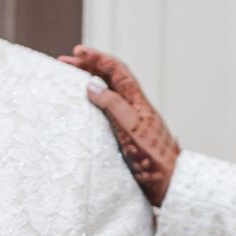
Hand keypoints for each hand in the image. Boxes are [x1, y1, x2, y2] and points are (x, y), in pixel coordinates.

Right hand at [65, 46, 180, 207]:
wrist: (170, 183)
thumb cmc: (154, 159)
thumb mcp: (131, 128)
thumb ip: (113, 105)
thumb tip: (92, 85)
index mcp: (137, 101)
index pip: (115, 70)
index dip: (96, 58)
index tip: (77, 53)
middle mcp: (134, 107)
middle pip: (111, 78)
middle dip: (88, 67)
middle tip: (66, 63)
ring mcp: (131, 121)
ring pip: (109, 93)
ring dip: (90, 83)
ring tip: (72, 81)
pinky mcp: (128, 136)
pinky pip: (108, 111)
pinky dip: (94, 103)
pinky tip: (86, 110)